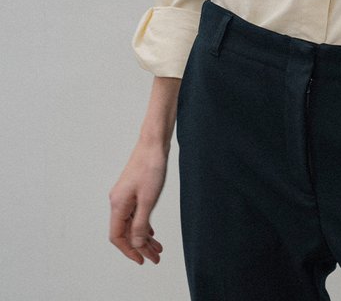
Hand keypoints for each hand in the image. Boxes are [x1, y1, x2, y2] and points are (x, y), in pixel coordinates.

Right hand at [108, 141, 168, 263]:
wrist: (153, 143)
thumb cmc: (151, 167)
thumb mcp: (148, 200)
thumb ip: (141, 224)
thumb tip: (136, 244)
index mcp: (118, 205)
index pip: (117, 237)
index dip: (129, 250)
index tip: (142, 260)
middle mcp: (118, 202)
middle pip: (126, 232)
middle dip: (140, 246)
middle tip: (155, 258)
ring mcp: (125, 196)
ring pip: (132, 223)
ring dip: (144, 237)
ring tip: (158, 248)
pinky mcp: (132, 190)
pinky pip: (135, 214)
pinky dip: (144, 224)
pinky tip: (152, 231)